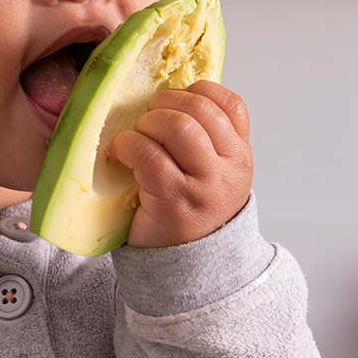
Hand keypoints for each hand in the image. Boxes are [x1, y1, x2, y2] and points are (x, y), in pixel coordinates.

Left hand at [107, 79, 251, 248]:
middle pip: (199, 109)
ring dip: (146, 124)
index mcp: (239, 155)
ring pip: (177, 128)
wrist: (187, 266)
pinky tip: (119, 154)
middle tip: (146, 120)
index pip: (231, 104)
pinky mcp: (173, 201)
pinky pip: (149, 156)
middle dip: (163, 104)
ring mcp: (203, 187)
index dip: (196, 91)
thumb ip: (202, 137)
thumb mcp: (209, 171)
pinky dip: (127, 146)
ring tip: (136, 138)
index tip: (172, 102)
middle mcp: (228, 169)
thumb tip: (165, 92)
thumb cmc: (188, 208)